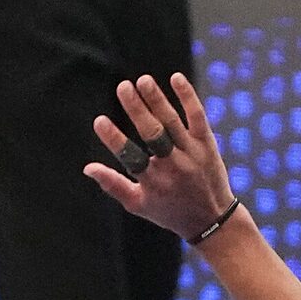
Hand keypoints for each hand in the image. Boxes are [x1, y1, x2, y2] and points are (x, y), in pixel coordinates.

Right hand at [86, 74, 241, 241]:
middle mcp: (174, 167)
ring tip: (143, 81)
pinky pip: (198, 118)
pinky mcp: (208, 145)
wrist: (213, 220)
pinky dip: (188, 98)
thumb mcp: (138, 205)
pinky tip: (176, 78)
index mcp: (153, 182)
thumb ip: (113, 185)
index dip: (114, 139)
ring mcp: (192, 154)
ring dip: (158, 100)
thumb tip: (87, 167)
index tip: (100, 120)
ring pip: (173, 123)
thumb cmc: (169, 211)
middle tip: (123, 87)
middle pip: (154, 134)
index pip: (131, 157)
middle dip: (137, 110)